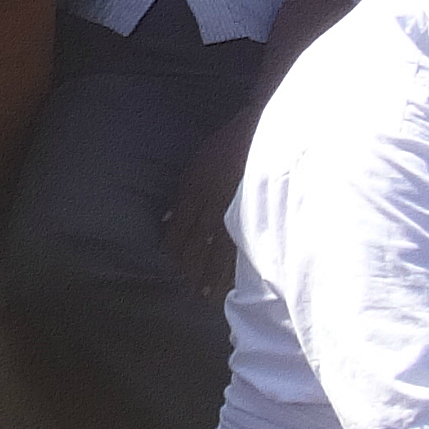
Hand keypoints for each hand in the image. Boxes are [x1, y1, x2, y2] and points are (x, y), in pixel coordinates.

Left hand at [162, 112, 253, 290]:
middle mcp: (211, 203)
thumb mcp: (196, 164)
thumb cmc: (227, 146)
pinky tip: (234, 280)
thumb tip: (167, 220)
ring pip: (219, 249)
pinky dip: (236, 264)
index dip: (173, 247)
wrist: (261, 132)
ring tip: (206, 295)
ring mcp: (234, 210)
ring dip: (211, 274)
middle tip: (188, 292)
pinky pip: (243, 243)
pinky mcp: (255, 213)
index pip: (179, 226)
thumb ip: (183, 193)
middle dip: (191, 267)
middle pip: (197, 242)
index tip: (171, 264)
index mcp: (194, 189)